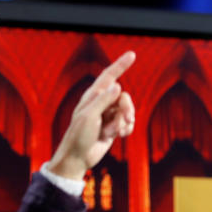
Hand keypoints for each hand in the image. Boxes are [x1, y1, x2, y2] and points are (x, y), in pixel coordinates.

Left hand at [48, 51, 135, 180]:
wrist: (79, 157)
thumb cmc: (78, 135)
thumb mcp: (89, 116)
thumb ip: (103, 100)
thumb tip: (117, 86)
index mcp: (93, 96)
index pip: (109, 76)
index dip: (120, 65)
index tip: (132, 54)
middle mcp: (102, 103)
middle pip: (124, 97)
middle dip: (127, 109)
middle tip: (126, 120)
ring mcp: (108, 115)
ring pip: (128, 111)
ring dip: (124, 123)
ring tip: (116, 133)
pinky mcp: (114, 126)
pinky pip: (128, 123)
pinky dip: (127, 129)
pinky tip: (120, 136)